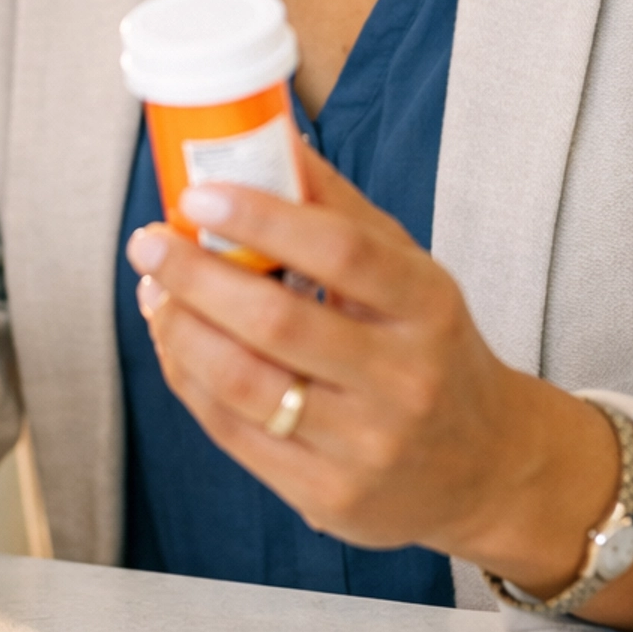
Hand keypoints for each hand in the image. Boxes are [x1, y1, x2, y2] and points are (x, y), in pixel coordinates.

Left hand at [126, 146, 632, 628]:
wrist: (483, 466)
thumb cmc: (432, 348)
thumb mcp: (410, 273)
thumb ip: (339, 210)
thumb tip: (272, 135)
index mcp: (426, 307)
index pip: (340, 252)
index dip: (262, 218)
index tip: (200, 195)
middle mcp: (401, 380)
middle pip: (276, 322)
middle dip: (195, 276)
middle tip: (149, 242)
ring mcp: (364, 446)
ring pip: (244, 384)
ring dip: (180, 330)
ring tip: (153, 292)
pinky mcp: (327, 496)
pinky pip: (235, 434)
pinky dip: (191, 381)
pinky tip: (176, 344)